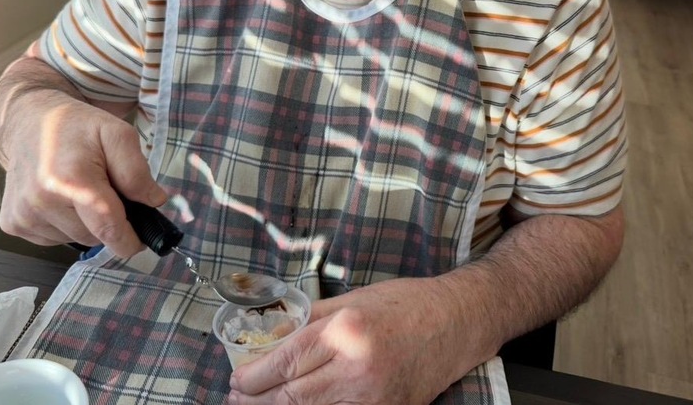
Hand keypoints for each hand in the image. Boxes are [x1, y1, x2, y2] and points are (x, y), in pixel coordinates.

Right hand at [0, 70, 166, 257]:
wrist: (28, 121)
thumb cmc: (76, 127)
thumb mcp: (117, 134)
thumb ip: (136, 171)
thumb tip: (154, 202)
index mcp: (71, 179)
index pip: (108, 227)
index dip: (130, 240)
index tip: (141, 241)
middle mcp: (42, 201)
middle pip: (94, 236)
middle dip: (107, 221)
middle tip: (105, 191)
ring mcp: (24, 215)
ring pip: (74, 239)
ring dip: (84, 223)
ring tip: (78, 190)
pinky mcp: (13, 224)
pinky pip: (53, 239)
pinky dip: (64, 224)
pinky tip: (59, 198)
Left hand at [226, 277, 476, 404]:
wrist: (456, 322)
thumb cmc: (405, 303)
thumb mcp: (352, 298)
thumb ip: (309, 319)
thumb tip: (271, 337)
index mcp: (347, 330)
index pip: (286, 362)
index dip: (253, 376)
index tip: (236, 378)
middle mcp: (358, 368)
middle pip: (292, 398)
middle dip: (256, 401)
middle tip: (236, 398)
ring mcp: (374, 398)